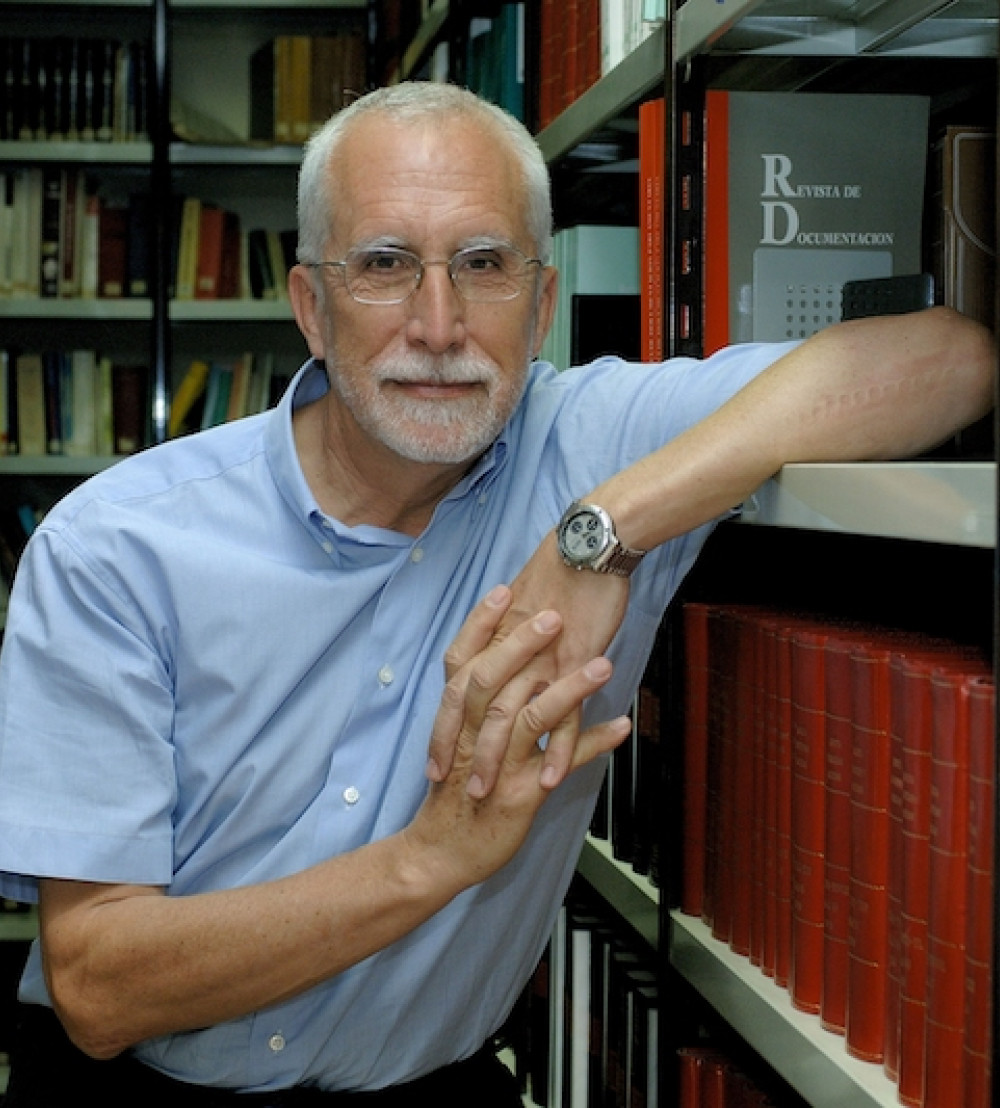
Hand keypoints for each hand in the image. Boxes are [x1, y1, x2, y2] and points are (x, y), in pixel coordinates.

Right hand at [410, 588, 630, 891]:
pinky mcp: (519, 793)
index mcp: (457, 717)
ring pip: (529, 716)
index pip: (462, 659)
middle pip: (492, 677)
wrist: (440, 854)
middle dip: (523, 643)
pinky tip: (621, 726)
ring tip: (603, 665)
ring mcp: (496, 763)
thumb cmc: (456, 793)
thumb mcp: (463, 741)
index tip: (506, 589)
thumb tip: (510, 662)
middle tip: (555, 614)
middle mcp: (471, 734)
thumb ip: (482, 703)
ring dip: (569, 688)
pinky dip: (591, 744)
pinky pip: (559, 764)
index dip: (481, 623)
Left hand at [427, 535, 628, 796]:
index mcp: (492, 637)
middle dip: (466, 753)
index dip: (445, 726)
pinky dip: (556, 751)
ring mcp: (540, 660)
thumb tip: (497, 652)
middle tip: (460, 790)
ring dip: (501, 760)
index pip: (456, 687)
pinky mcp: (573, 664)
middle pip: (477, 709)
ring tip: (495, 794)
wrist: (587, 548)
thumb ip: (505, 634)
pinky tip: (549, 778)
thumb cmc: (558, 572)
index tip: (437, 761)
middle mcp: (508, 651)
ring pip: (512, 717)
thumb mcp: (522, 604)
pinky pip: (564, 715)